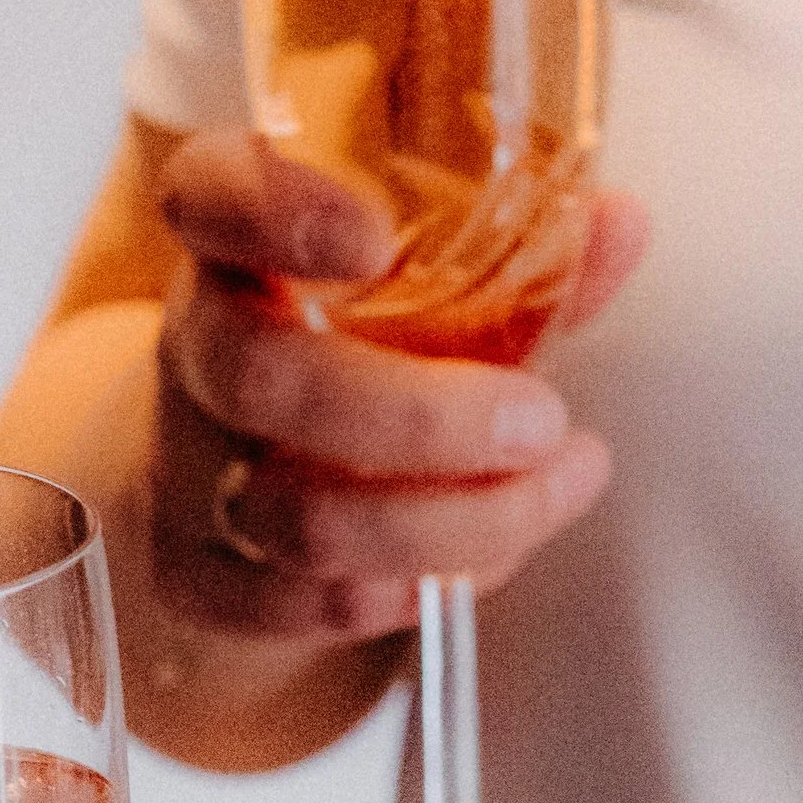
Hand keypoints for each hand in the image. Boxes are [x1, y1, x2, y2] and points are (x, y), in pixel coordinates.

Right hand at [148, 131, 645, 646]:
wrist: (225, 455)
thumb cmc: (344, 349)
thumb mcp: (423, 288)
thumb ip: (517, 257)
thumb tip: (618, 225)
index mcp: (239, 246)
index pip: (212, 197)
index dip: (278, 211)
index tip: (371, 238)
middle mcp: (196, 349)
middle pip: (260, 377)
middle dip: (421, 416)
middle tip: (538, 419)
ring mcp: (184, 469)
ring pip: (293, 516)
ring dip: (449, 523)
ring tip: (551, 490)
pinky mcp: (198, 574)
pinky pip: (293, 604)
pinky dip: (404, 593)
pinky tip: (476, 564)